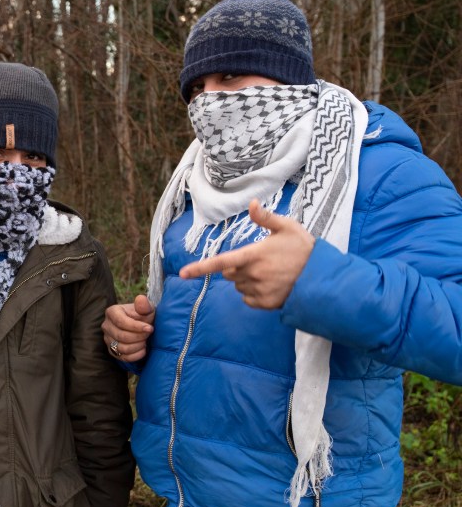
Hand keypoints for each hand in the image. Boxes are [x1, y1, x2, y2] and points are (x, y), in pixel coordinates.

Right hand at [101, 294, 154, 361]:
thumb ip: (144, 305)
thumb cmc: (144, 316)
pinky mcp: (112, 350)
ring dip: (137, 346)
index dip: (136, 327)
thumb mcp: (146, 308)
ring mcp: (107, 339)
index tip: (150, 328)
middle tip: (149, 334)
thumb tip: (140, 299)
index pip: (121, 322)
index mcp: (112, 312)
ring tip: (145, 341)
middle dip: (138, 336)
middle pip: (121, 336)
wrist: (141, 326)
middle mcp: (106, 325)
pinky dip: (135, 355)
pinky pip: (122, 357)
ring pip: (121, 348)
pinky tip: (143, 349)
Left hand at [179, 199, 314, 309]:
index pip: (221, 262)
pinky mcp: (266, 304)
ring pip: (239, 286)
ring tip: (270, 272)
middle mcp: (253, 275)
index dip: (200, 268)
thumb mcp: (287, 227)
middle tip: (259, 260)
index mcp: (254, 255)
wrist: (324, 276)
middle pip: (230, 273)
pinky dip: (253, 293)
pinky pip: (248, 299)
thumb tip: (251, 203)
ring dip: (246, 280)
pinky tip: (271, 285)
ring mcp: (259, 291)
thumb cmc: (304, 248)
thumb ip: (265, 218)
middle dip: (237, 267)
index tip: (183, 274)